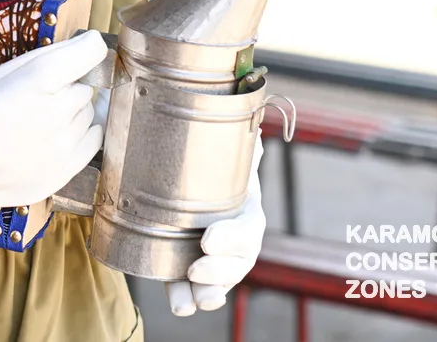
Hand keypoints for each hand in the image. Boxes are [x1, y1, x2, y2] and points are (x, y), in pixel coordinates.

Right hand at [0, 30, 106, 273]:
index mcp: (33, 81)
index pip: (88, 52)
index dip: (85, 47)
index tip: (79, 47)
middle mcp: (55, 114)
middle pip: (87, 87)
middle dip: (70, 82)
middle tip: (45, 86)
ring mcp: (58, 151)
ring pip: (90, 117)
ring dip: (74, 111)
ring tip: (44, 113)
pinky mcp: (56, 177)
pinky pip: (90, 147)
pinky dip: (79, 137)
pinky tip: (55, 135)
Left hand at [166, 133, 265, 315]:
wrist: (201, 196)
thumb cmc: (215, 178)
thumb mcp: (224, 165)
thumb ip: (236, 153)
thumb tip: (253, 133)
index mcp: (246, 215)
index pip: (245, 230)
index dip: (229, 238)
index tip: (207, 241)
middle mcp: (238, 244)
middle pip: (236, 263)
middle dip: (218, 270)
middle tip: (194, 268)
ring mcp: (221, 263)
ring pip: (221, 283)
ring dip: (208, 292)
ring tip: (193, 299)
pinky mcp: (198, 275)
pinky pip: (199, 292)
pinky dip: (191, 300)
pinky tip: (183, 304)